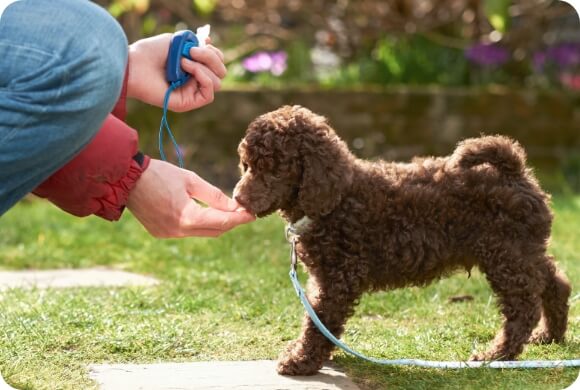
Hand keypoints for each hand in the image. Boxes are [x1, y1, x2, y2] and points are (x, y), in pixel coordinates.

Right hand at [126, 159, 254, 237]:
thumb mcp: (190, 180)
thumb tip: (234, 206)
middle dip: (230, 222)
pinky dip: (198, 224)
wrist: (126, 179)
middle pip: (214, 231)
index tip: (252, 214)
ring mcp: (168, 234)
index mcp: (187, 217)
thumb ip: (214, 195)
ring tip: (226, 211)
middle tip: (242, 212)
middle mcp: (178, 231)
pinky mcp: (161, 233)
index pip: (222, 222)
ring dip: (215, 223)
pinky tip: (203, 212)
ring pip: (201, 233)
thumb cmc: (159, 174)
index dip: (239, 218)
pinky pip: (187, 232)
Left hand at [127, 33, 226, 111]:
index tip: (202, 42)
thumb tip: (211, 43)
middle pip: (221, 72)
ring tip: (183, 61)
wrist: (133, 65)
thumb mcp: (177, 41)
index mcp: (194, 67)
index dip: (214, 53)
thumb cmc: (150, 53)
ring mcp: (191, 93)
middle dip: (211, 58)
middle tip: (192, 50)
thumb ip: (196, 43)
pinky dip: (203, 77)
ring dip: (203, 67)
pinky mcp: (187, 103)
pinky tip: (187, 68)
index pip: (217, 63)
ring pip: (217, 82)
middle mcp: (194, 81)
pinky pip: (208, 94)